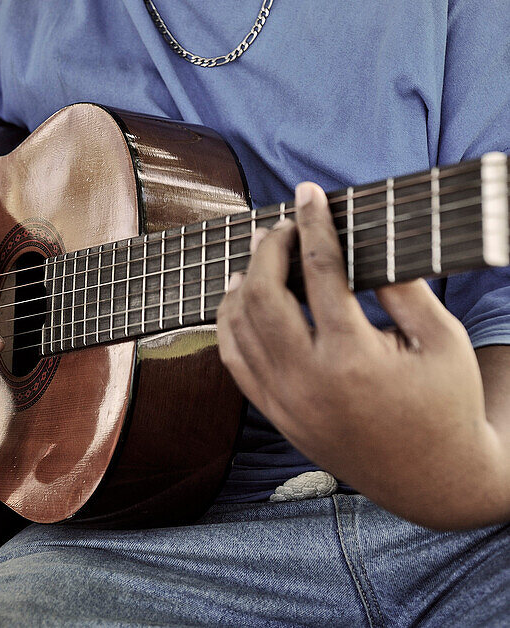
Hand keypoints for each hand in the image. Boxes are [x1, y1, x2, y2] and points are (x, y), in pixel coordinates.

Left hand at [217, 182, 505, 527]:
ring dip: (243, 281)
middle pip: (262, 295)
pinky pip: (234, 362)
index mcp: (355, 359)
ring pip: (238, 327)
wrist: (435, 483)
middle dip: (268, 248)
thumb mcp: (444, 341)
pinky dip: (230, 323)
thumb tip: (366, 244)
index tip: (308, 193)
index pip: (321, 272)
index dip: (313, 224)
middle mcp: (310, 382)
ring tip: (262, 253)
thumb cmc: (446, 405)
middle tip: (286, 226)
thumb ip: (406, 290)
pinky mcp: (278, 417)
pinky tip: (242, 297)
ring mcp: (287, 403)